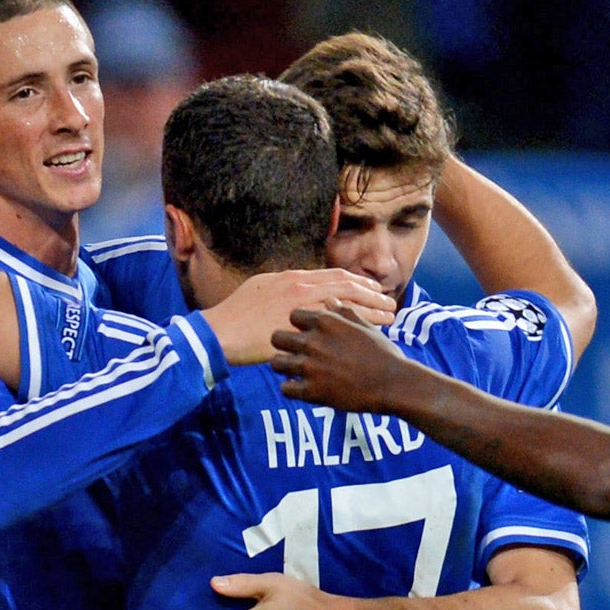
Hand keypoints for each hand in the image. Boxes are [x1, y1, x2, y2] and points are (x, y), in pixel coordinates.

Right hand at [203, 269, 396, 366]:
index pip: (334, 276)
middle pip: (347, 286)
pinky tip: (371, 332)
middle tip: (389, 301)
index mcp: (293, 278)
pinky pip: (337, 325)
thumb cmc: (234, 315)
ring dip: (372, 309)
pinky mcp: (302, 328)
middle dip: (372, 293)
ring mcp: (303, 306)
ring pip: (348, 304)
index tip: (373, 288)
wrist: (219, 333)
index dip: (357, 282)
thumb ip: (281, 289)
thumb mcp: (259, 290)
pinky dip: (358, 326)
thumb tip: (294, 289)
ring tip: (390, 315)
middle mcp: (301, 286)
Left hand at [271, 306, 427, 413]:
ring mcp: (311, 367)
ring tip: (293, 371)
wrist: (393, 384)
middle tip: (292, 352)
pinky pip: (285, 388)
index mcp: (326, 321)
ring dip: (284, 366)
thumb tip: (330, 300)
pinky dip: (290, 388)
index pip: (293, 315)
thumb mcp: (364, 326)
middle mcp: (313, 341)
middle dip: (283, 344)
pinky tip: (300, 387)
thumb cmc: (382, 353)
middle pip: (277, 337)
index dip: (298, 324)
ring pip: (277, 363)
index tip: (305, 333)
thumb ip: (344, 311)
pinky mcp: (312, 391)